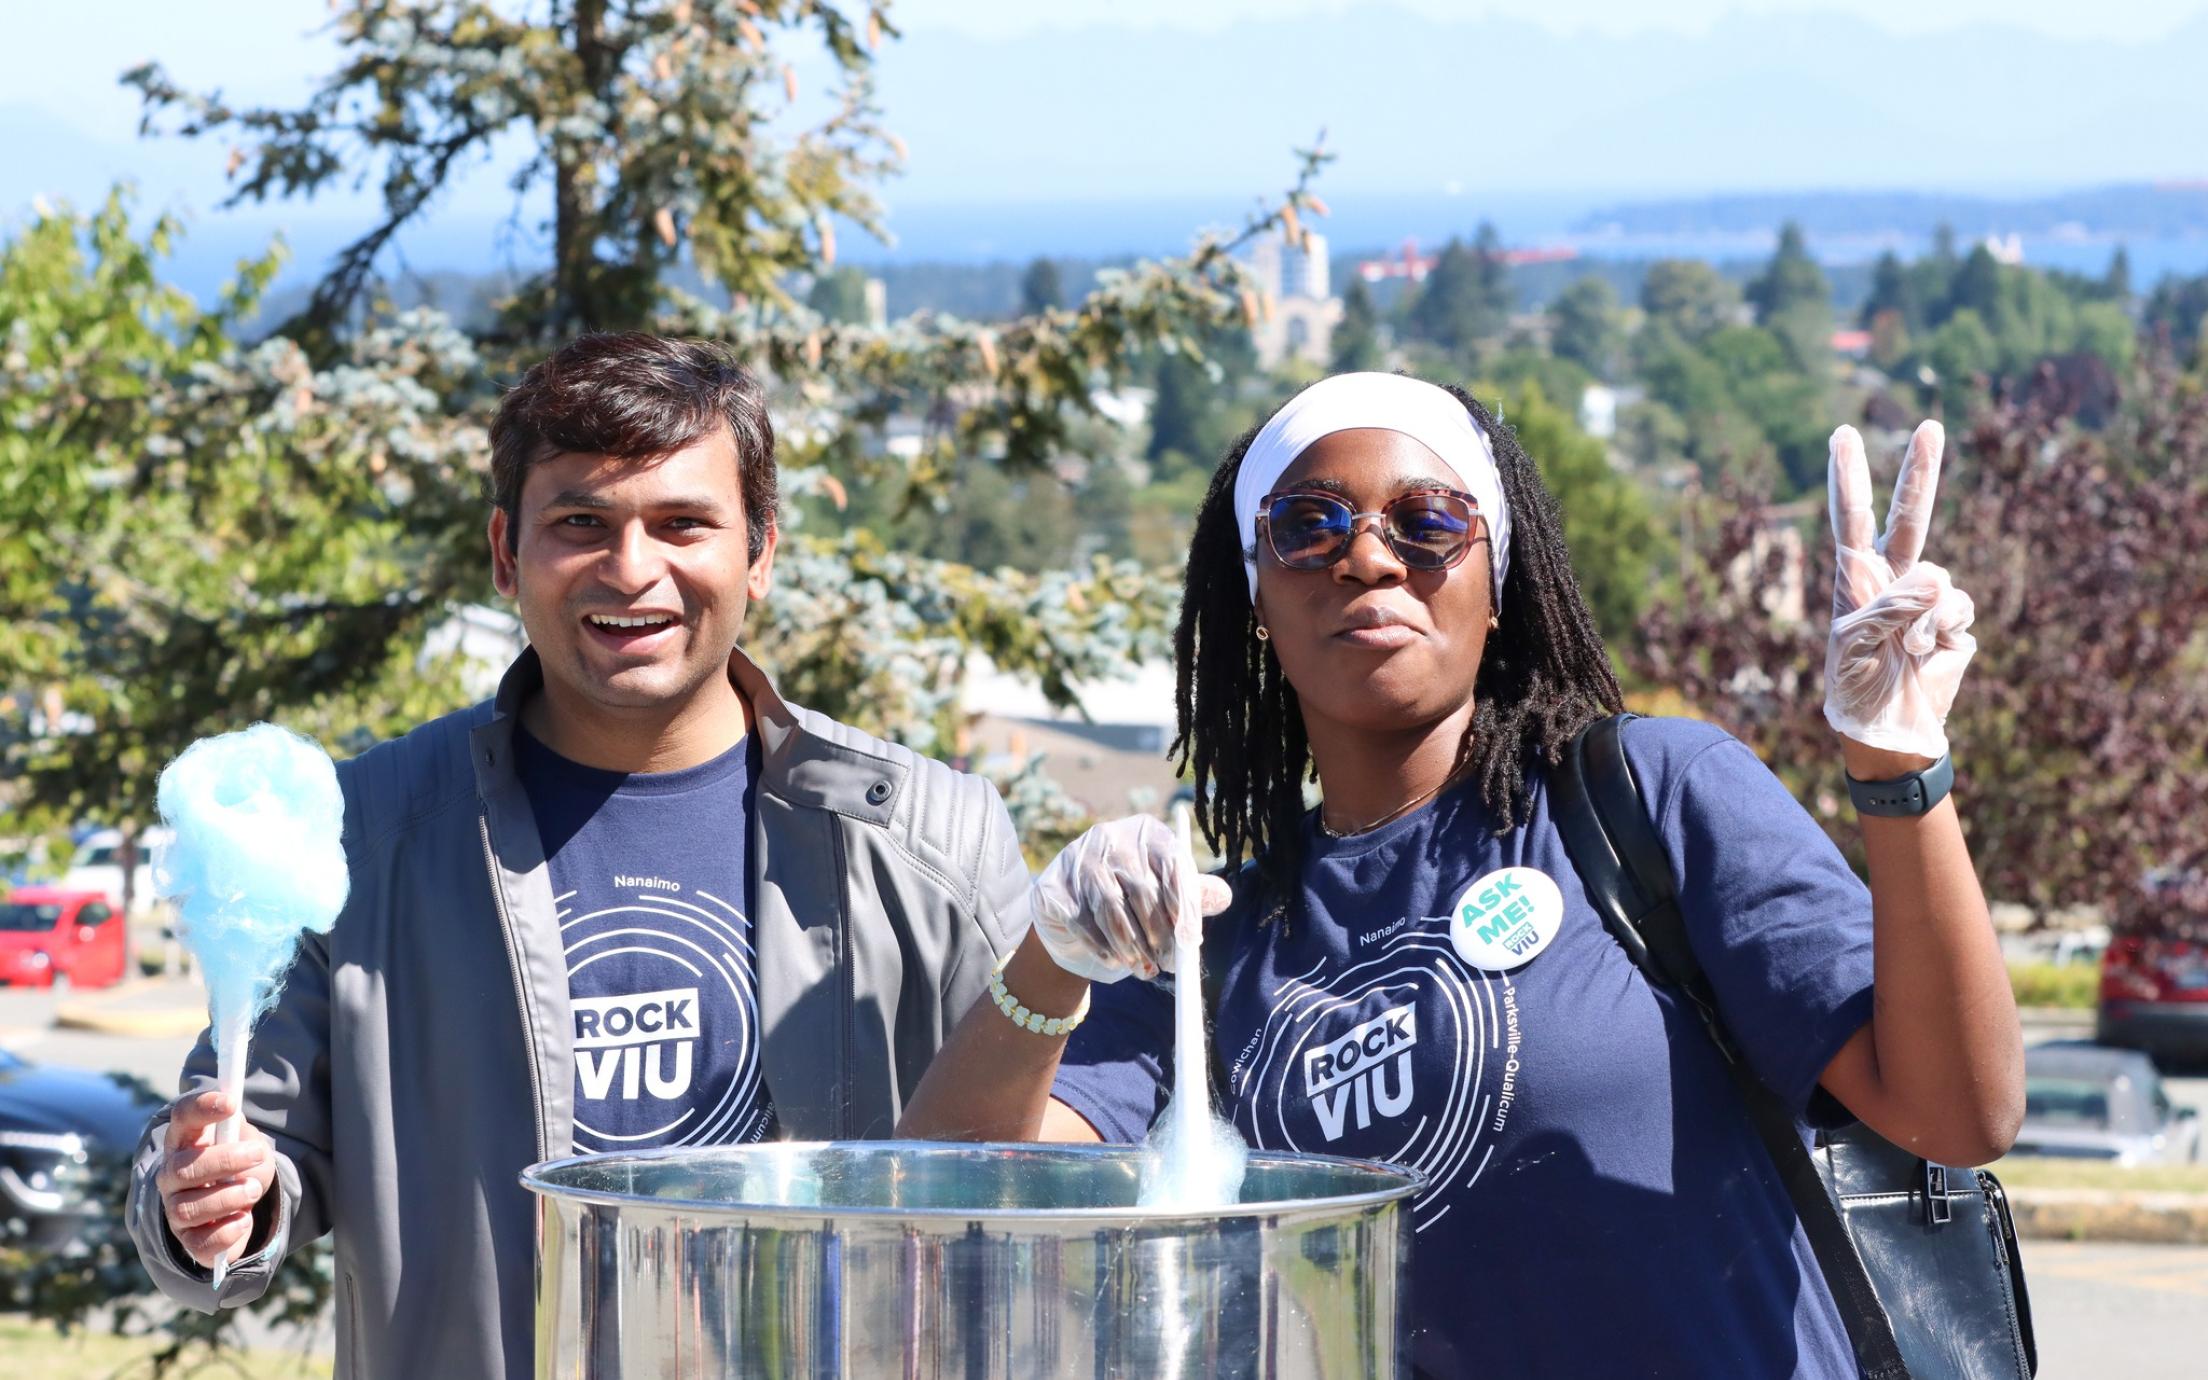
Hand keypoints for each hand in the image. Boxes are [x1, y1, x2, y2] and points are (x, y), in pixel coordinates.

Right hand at [157, 1090, 275, 1270]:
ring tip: (252, 1190)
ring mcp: (176, 1209)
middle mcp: (172, 1175)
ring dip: (227, 1197)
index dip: (202, 1107)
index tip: (231, 1103)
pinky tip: (243, 1220)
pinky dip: (226, 1232)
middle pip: (183, 1166)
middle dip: (224, 1160)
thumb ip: (243, 1135)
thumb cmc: (239, 1166)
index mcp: (186, 1141)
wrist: (241, 1204)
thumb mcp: (248, 1144)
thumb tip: (240, 1127)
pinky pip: (200, 1242)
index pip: (183, 1118)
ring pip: (188, 1207)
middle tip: (256, 1155)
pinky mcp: (190, 1240)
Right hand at [1031, 815, 1234, 982]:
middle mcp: (1111, 838)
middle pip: (1141, 889)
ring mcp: (1078, 861)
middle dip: (1158, 934)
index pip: (1170, 863)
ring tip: (1145, 971)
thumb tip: (1223, 898)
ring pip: (1111, 910)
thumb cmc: (1131, 892)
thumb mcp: (1164, 886)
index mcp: (1146, 832)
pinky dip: (1102, 947)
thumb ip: (1192, 892)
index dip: (1183, 904)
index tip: (1191, 939)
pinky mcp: (1055, 887)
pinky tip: (1116, 963)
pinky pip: (1082, 922)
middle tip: (1169, 964)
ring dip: (1131, 947)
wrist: (1073, 899)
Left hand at [1824, 422, 1976, 760]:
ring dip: (1918, 617)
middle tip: (1931, 424)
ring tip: (1900, 650)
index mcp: (1856, 576)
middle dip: (1920, 472)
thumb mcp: (1856, 641)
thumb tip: (1936, 577)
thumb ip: (1891, 604)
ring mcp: (1927, 598)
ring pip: (1936, 578)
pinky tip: (1924, 654)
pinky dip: (1939, 631)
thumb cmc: (1855, 684)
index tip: (1843, 436)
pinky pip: (1955, 608)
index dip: (1848, 478)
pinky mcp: (1955, 622)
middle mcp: (1893, 578)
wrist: (1886, 728)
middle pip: (1910, 517)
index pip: (1851, 517)